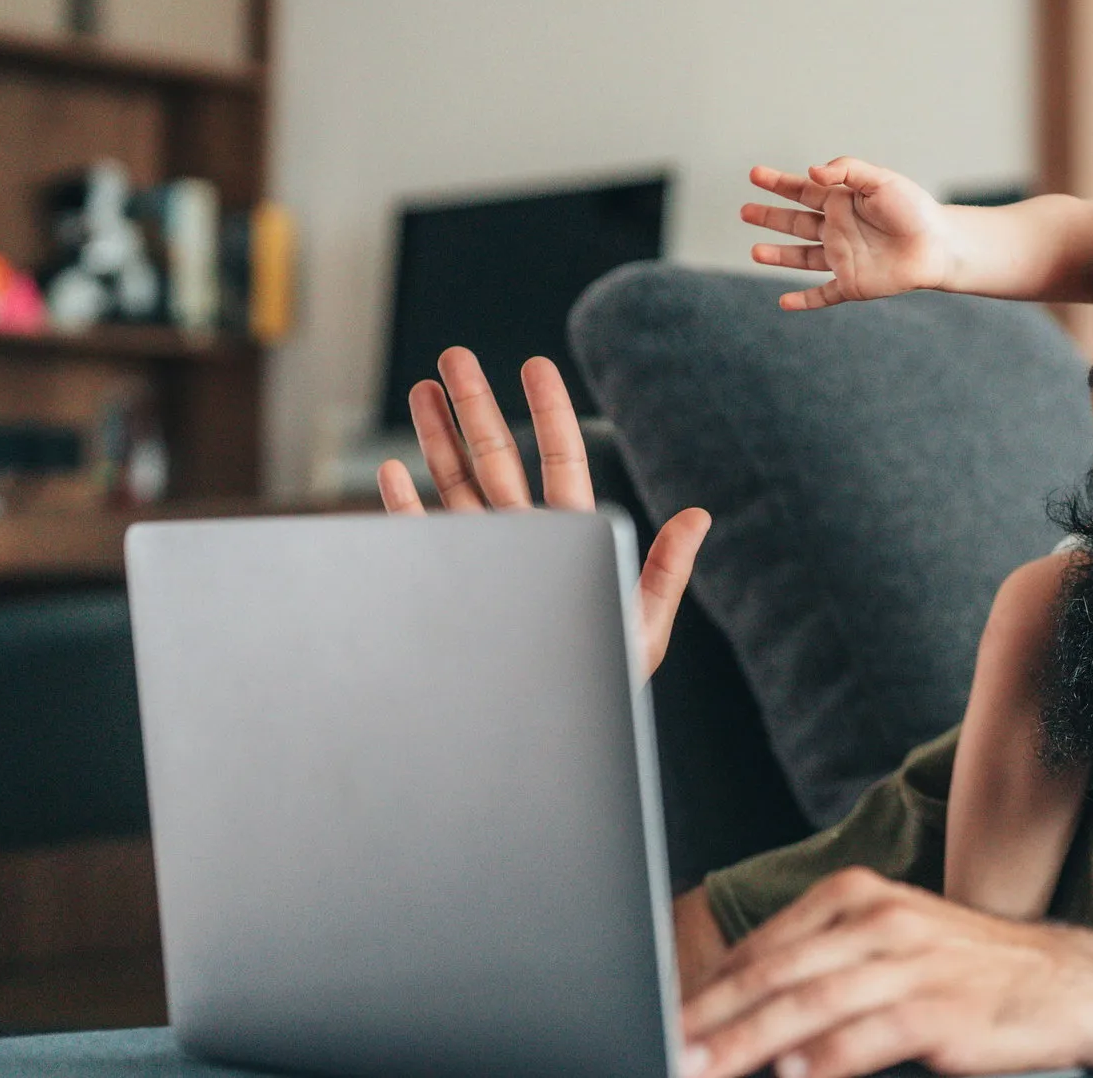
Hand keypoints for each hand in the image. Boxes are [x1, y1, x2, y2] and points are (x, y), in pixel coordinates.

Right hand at [377, 347, 710, 679]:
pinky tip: (393, 470)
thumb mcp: (644, 627)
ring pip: (454, 486)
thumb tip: (700, 515)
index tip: (535, 365)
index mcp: (569, 537)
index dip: (547, 410)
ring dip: (437, 437)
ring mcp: (482, 562)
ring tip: (423, 389)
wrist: (553, 736)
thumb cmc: (606, 685)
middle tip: (454, 357)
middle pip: (495, 457)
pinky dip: (404, 506)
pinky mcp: (446, 591)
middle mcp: (522, 541)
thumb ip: (666, 570)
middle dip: (474, 405)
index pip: (558, 458)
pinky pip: (420, 540)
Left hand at [681, 868, 1092, 1077]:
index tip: (667, 1022)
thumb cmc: (966, 971)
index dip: (709, 990)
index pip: (764, 948)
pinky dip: (822, 1060)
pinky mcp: (938, 1010)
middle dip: (713, 1020)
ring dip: (748, 1045)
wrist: (1063, 982)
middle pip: (775, 975)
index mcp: (857, 898)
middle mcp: (878, 922)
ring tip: (706, 1069)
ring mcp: (909, 963)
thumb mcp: (890, 946)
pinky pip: (865, 1037)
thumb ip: (821, 969)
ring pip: (808, 1007)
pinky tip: (790, 1076)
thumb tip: (747, 1012)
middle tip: (670, 1048)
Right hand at [742, 158, 957, 310]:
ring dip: (778, 256)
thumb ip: (846, 170)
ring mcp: (843, 258)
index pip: (803, 191)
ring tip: (755, 252)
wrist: (939, 245)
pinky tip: (784, 303)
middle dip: (770, 217)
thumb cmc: (914, 209)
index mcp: (842, 202)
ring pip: (802, 258)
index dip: (778, 183)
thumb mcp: (880, 179)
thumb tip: (811, 171)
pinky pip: (823, 294)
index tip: (754, 174)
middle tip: (744, 211)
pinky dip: (804, 301)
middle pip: (795, 223)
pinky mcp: (852, 284)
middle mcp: (838, 230)